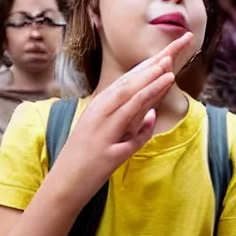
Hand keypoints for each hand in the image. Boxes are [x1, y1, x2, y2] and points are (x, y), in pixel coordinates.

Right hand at [52, 32, 192, 206]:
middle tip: (172, 50)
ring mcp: (102, 132)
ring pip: (128, 103)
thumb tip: (151, 114)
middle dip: (152, 66)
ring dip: (149, 85)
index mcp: (100, 107)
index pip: (128, 81)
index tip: (167, 52)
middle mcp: (99, 114)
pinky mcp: (106, 153)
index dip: (148, 66)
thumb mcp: (106, 133)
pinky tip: (154, 112)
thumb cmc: (85, 157)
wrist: (63, 185)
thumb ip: (130, 122)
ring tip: (168, 70)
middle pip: (129, 85)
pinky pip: (128, 136)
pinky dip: (141, 122)